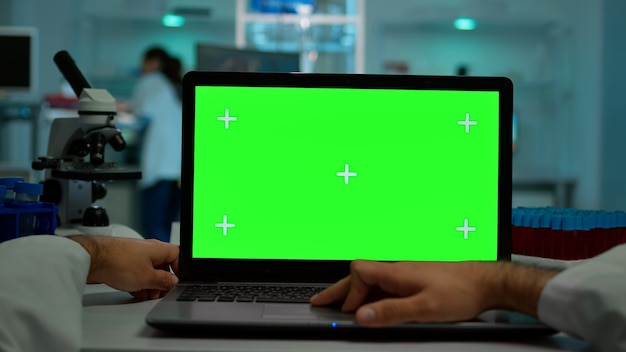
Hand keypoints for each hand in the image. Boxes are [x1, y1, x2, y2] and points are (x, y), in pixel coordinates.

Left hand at [68, 235, 178, 299]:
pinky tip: (133, 291)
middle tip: (158, 292)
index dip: (179, 271)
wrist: (92, 259)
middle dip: (162, 281)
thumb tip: (173, 282)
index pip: (177, 256)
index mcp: (158, 248)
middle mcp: (148, 249)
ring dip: (149, 284)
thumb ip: (164, 281)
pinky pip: (136, 273)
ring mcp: (135, 255)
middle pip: (163, 266)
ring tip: (145, 294)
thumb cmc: (118, 261)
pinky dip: (137, 283)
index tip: (176, 283)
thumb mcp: (148, 278)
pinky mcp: (123, 261)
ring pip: (148, 271)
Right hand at [310, 260, 557, 327]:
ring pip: (370, 281)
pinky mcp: (413, 280)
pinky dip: (370, 295)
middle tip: (320, 301)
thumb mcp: (425, 308)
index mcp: (395, 272)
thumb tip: (361, 316)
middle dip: (338, 290)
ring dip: (353, 293)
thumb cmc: (460, 292)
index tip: (351, 314)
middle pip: (359, 275)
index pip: (359, 273)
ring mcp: (405, 274)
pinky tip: (371, 304)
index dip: (350, 293)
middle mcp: (397, 270)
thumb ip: (391, 312)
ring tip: (341, 306)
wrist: (486, 283)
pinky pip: (383, 285)